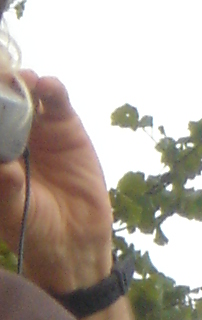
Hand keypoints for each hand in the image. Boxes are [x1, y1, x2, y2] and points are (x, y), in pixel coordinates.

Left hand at [0, 72, 115, 294]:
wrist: (76, 240)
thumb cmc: (32, 228)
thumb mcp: (11, 210)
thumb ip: (6, 188)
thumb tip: (3, 165)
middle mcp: (10, 137)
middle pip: (2, 104)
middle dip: (0, 90)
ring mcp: (37, 129)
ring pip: (26, 96)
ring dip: (20, 84)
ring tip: (19, 79)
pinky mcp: (66, 126)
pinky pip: (57, 102)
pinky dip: (52, 89)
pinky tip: (46, 85)